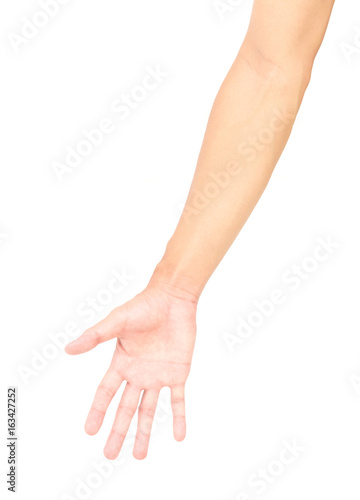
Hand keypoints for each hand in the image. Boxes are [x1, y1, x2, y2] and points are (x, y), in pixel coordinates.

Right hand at [65, 280, 197, 459]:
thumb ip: (95, 336)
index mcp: (122, 363)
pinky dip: (179, 418)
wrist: (173, 299)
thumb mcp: (116, 321)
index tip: (89, 431)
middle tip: (110, 455)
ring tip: (140, 456)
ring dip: (145, 432)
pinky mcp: (178, 373)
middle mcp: (138, 373)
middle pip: (125, 408)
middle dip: (118, 431)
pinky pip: (178, 400)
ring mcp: (158, 375)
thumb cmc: (143, 306)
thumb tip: (68, 349)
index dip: (97, 412)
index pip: (106, 392)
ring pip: (150, 410)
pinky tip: (180, 436)